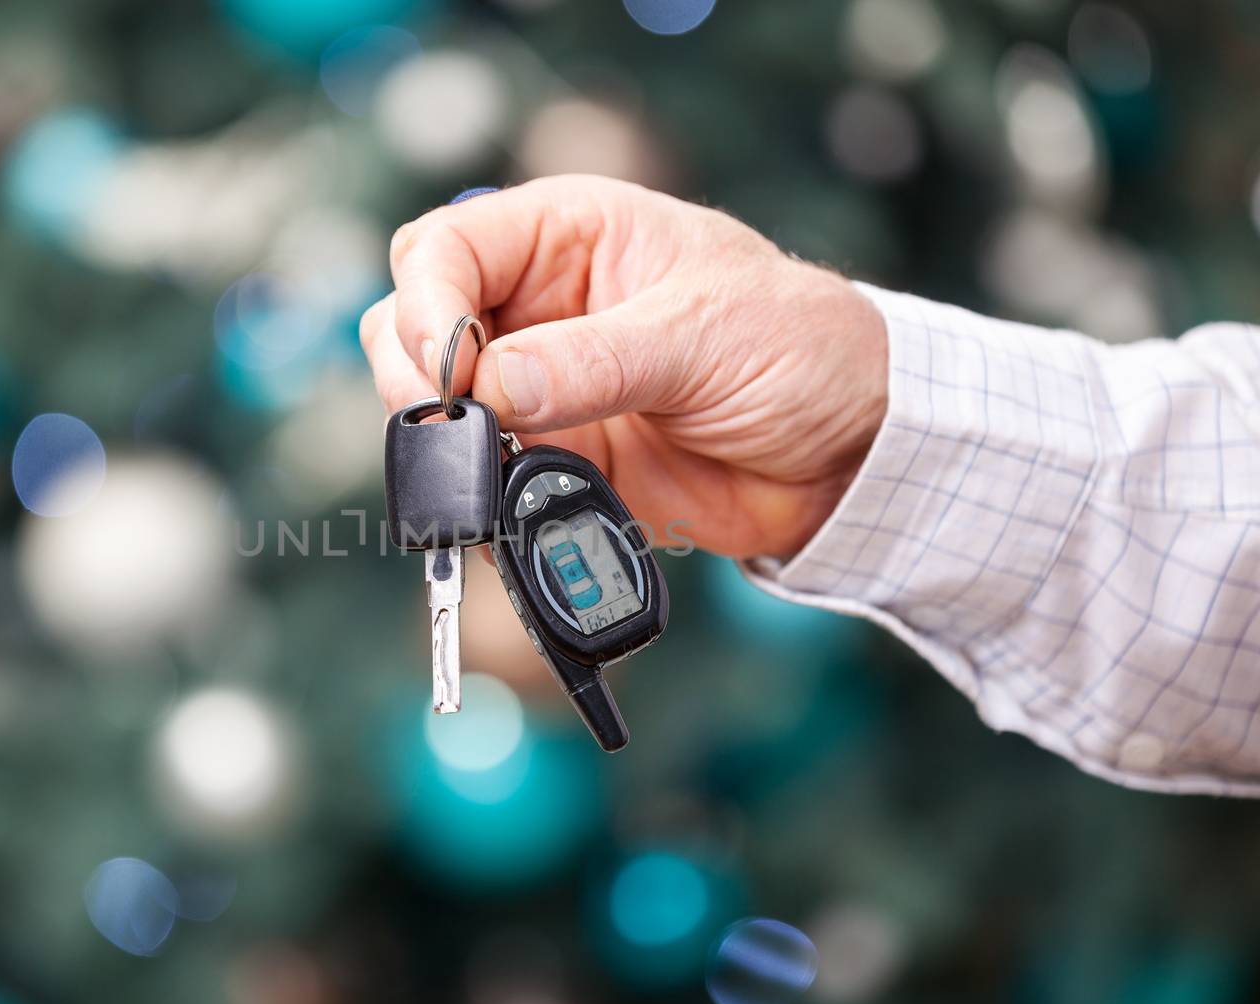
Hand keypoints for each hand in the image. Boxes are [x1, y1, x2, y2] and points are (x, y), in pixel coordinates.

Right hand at [359, 175, 888, 559]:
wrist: (852, 452)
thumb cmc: (801, 348)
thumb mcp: (702, 334)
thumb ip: (592, 361)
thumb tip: (488, 390)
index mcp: (569, 235)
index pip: (445, 248)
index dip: (428, 303)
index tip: (454, 369)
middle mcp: (538, 305)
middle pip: (411, 322)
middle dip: (418, 375)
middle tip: (466, 424)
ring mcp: (539, 386)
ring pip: (432, 405)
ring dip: (443, 442)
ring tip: (498, 469)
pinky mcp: (553, 457)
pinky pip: (481, 478)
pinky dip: (479, 500)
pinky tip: (513, 508)